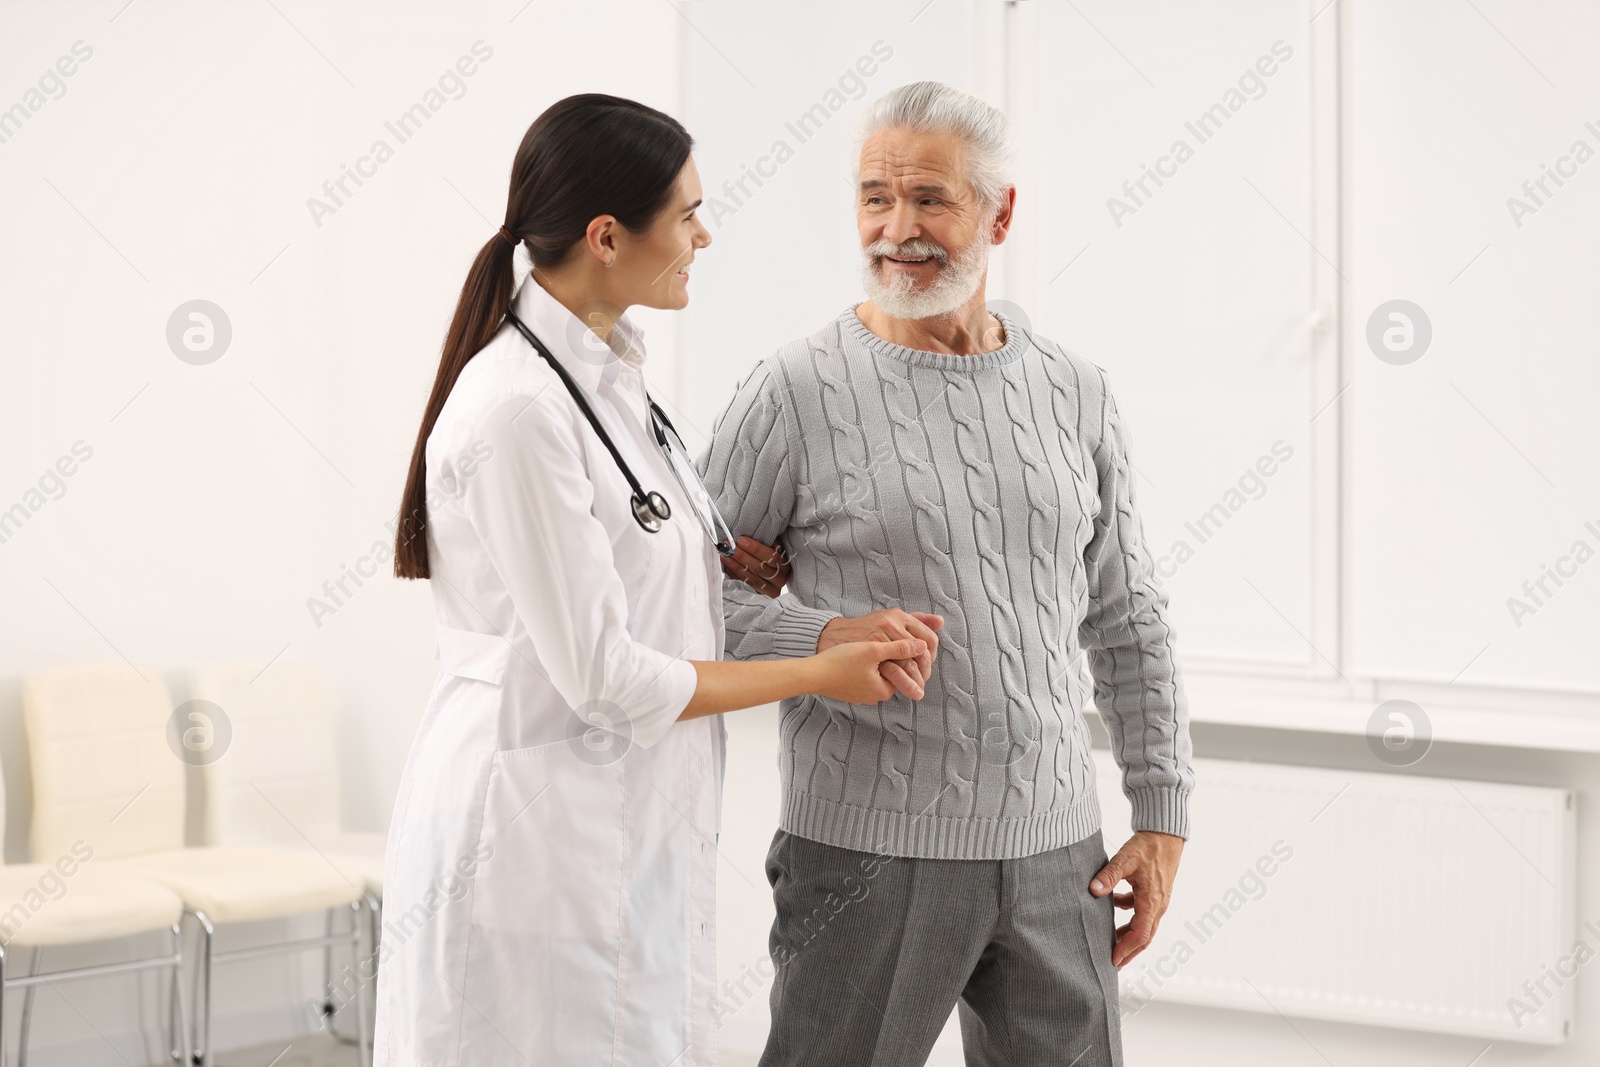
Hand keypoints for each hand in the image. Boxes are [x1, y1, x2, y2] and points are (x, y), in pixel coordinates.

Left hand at [720, 536, 789, 597]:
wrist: (771, 580)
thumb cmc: (768, 559)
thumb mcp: (772, 549)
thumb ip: (767, 542)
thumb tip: (752, 530)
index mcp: (785, 565)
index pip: (772, 556)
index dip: (756, 548)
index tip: (741, 540)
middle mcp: (780, 579)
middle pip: (760, 568)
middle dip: (742, 556)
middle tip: (728, 547)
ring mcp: (770, 591)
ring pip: (751, 579)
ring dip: (735, 566)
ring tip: (725, 555)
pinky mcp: (759, 598)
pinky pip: (745, 587)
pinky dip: (734, 576)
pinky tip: (726, 567)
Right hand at [818, 609, 943, 700]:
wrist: (811, 674)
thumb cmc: (840, 661)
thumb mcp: (874, 650)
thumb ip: (900, 647)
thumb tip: (923, 646)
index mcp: (885, 689)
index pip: (906, 671)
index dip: (910, 654)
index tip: (907, 640)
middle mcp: (876, 696)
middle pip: (893, 673)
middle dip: (894, 657)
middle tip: (886, 641)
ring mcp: (863, 695)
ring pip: (879, 674)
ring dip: (879, 661)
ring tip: (870, 645)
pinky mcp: (852, 691)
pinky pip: (865, 677)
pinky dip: (866, 666)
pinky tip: (857, 654)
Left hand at [1089, 830, 1184, 967]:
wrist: (1166, 834)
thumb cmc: (1148, 846)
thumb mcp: (1125, 859)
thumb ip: (1109, 876)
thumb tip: (1093, 890)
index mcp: (1152, 901)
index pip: (1140, 935)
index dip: (1126, 949)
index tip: (1113, 960)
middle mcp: (1158, 905)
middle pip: (1144, 937)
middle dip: (1128, 952)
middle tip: (1112, 965)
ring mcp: (1158, 901)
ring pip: (1143, 926)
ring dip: (1128, 936)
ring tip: (1111, 945)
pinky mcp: (1155, 894)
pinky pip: (1142, 913)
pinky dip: (1129, 917)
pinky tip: (1113, 908)